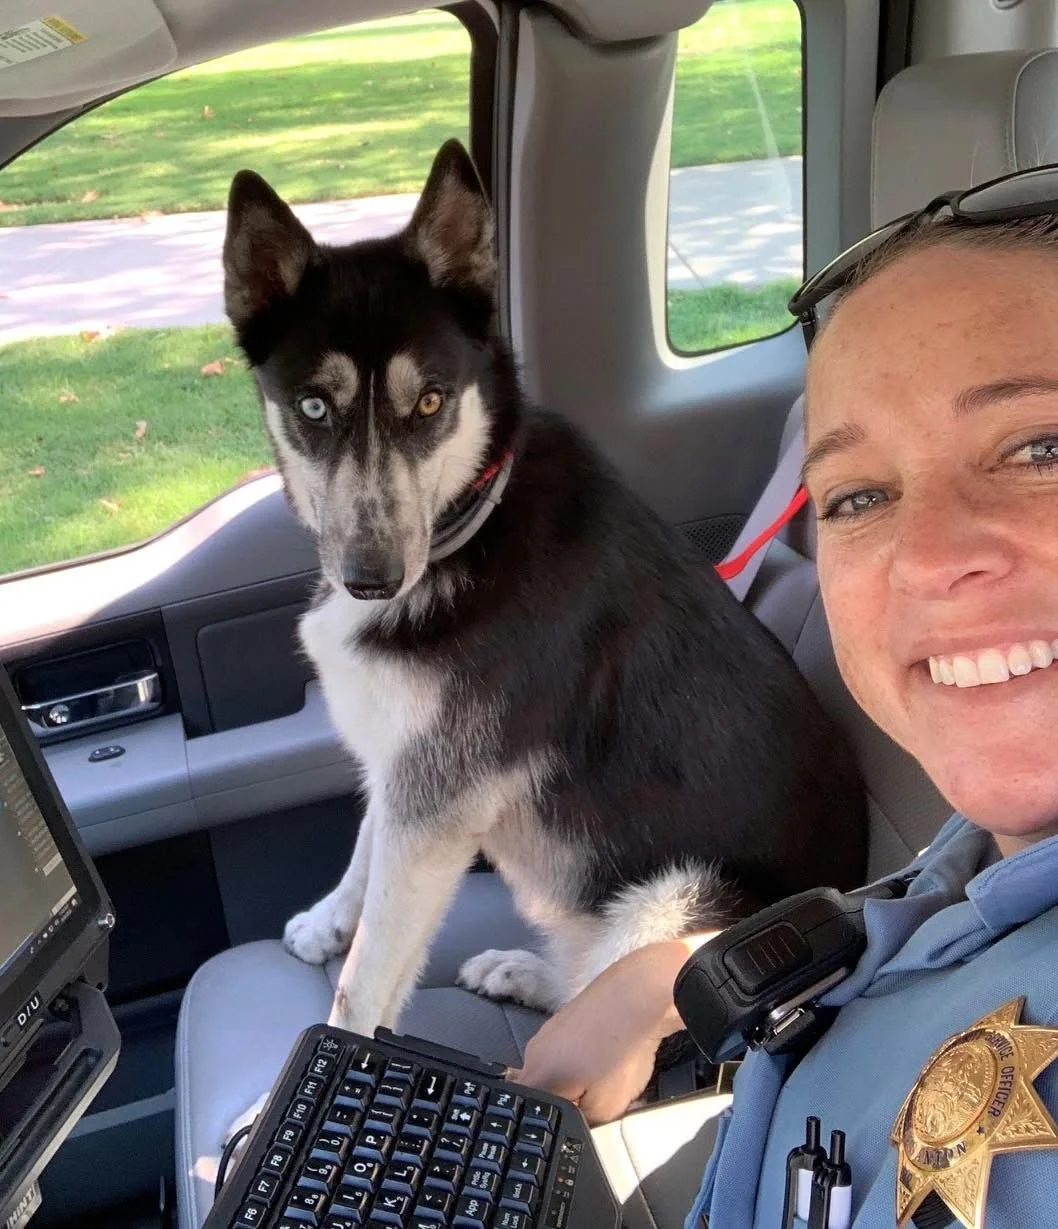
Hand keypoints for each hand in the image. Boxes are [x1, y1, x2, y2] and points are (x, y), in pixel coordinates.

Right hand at [509, 937, 708, 1124]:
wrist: (640, 994)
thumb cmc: (620, 1050)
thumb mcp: (607, 1108)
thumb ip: (585, 1125)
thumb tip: (580, 1126)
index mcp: (536, 1078)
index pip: (536, 1116)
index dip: (562, 1126)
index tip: (586, 1123)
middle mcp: (534, 1052)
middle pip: (548, 1091)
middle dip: (573, 1101)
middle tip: (602, 1103)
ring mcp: (550, 1030)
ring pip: (562, 1069)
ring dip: (583, 1079)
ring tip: (613, 1077)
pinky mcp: (568, 1016)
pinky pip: (573, 1049)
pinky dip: (590, 1057)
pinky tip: (614, 1056)